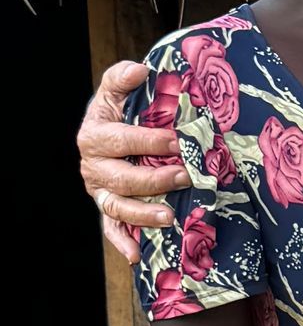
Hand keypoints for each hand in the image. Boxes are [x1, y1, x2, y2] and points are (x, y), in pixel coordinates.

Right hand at [78, 61, 184, 259]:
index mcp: (94, 135)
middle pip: (120, 178)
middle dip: (153, 179)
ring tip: (170, 216)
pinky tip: (136, 255)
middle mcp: (93, 166)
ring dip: (143, 214)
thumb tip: (140, 70)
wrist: (112, 128)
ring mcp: (100, 191)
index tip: (176, 140)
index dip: (147, 141)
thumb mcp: (119, 89)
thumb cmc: (121, 109)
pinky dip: (122, 242)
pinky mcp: (108, 208)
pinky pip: (112, 228)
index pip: (120, 140)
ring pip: (118, 207)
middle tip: (185, 175)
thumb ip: (123, 77)